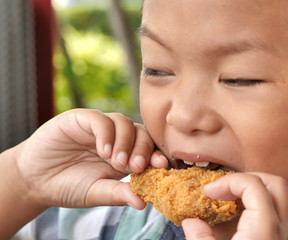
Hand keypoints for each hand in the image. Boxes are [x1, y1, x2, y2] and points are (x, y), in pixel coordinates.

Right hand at [11, 109, 154, 208]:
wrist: (34, 180)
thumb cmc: (68, 186)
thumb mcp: (97, 192)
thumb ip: (119, 194)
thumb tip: (143, 202)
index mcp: (126, 155)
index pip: (149, 149)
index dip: (157, 155)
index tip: (162, 166)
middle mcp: (117, 138)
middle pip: (141, 133)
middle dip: (144, 150)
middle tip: (137, 167)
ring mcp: (100, 127)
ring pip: (124, 123)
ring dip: (125, 143)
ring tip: (117, 163)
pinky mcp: (81, 118)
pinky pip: (100, 119)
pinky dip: (106, 134)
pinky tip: (103, 151)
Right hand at [182, 173, 287, 239]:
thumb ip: (200, 238)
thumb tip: (192, 221)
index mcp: (263, 231)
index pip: (254, 185)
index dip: (228, 181)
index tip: (209, 191)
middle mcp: (281, 232)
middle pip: (276, 184)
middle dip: (248, 178)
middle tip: (225, 189)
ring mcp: (287, 238)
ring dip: (264, 188)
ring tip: (240, 196)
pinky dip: (273, 202)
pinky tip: (252, 212)